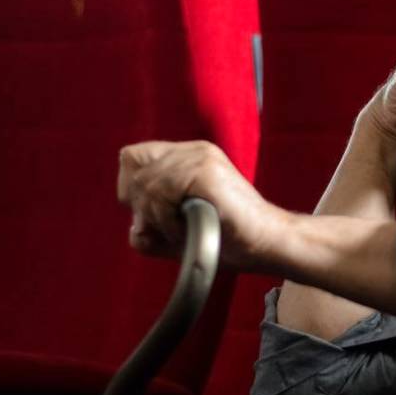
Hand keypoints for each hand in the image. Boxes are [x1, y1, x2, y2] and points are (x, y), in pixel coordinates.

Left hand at [117, 140, 286, 269]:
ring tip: (181, 231)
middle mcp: (194, 151)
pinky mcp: (206, 173)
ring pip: (147, 183)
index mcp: (188, 157)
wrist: (263, 243)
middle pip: (136, 170)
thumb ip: (150, 230)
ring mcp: (201, 158)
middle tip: (167, 227)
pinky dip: (167, 219)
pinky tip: (187, 229)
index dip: (131, 186)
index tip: (151, 213)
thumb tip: (135, 229)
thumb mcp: (178, 234)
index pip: (134, 156)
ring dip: (158, 217)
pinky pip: (163, 192)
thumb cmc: (227, 240)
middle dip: (143, 207)